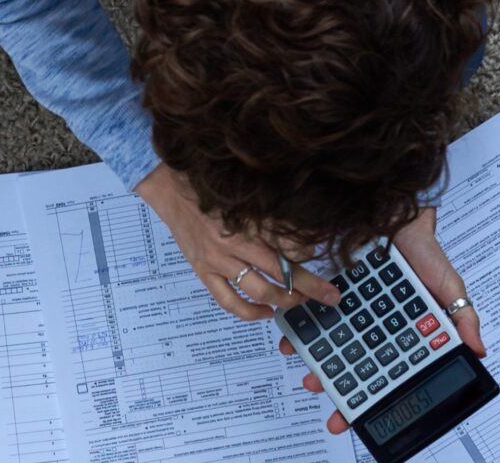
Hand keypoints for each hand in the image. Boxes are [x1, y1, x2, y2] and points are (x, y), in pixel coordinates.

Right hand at [135, 164, 341, 319]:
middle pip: (281, 272)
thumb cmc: (208, 188)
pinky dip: (250, 312)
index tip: (326, 264)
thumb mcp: (243, 196)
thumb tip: (304, 233)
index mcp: (248, 221)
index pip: (290, 246)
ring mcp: (217, 260)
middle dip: (310, 287)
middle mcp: (235, 243)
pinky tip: (265, 312)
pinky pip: (228, 300)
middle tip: (329, 296)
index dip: (312, 258)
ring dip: (284, 300)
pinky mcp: (203, 271)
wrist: (170, 190)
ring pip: (258, 290)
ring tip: (299, 302)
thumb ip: (271, 214)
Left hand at [277, 207, 486, 433]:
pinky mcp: (330, 291)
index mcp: (402, 335)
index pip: (386, 373)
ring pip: (330, 344)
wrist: (396, 213)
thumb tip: (478, 351)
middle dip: (337, 384)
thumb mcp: (449, 286)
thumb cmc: (425, 252)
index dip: (371, 395)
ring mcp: (351, 311)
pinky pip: (313, 313)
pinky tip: (291, 338)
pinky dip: (302, 328)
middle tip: (321, 394)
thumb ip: (463, 318)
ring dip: (316, 361)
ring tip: (304, 373)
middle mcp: (374, 327)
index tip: (355, 417)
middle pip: (354, 364)